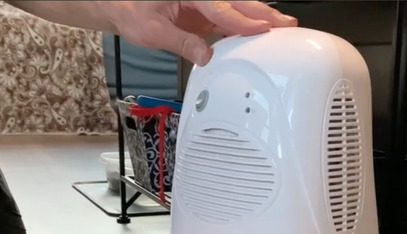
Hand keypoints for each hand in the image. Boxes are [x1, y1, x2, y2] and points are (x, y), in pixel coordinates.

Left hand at [112, 1, 297, 64]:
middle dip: (263, 14)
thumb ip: (181, 43)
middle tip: (286, 25)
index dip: (242, 21)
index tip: (261, 29)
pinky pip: (228, 18)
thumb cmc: (131, 11)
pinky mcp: (203, 13)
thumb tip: (205, 56)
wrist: (121, 6)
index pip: (221, 8)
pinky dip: (243, 26)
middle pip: (238, 2)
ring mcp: (203, 3)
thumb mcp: (152, 31)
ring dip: (259, 18)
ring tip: (281, 28)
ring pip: (237, 8)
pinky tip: (258, 35)